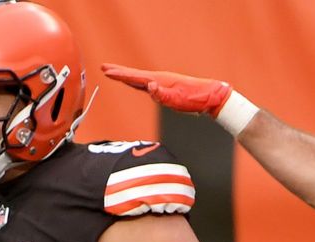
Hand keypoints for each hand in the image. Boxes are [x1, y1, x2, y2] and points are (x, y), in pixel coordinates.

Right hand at [101, 63, 232, 116]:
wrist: (210, 96)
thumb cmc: (195, 99)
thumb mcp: (178, 100)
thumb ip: (162, 94)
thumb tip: (149, 86)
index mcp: (160, 81)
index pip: (136, 77)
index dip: (120, 75)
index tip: (106, 71)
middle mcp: (159, 79)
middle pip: (135, 75)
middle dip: (119, 72)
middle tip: (104, 68)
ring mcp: (163, 83)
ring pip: (140, 79)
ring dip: (126, 76)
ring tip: (114, 73)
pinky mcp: (167, 88)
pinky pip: (147, 84)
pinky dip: (137, 82)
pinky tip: (136, 83)